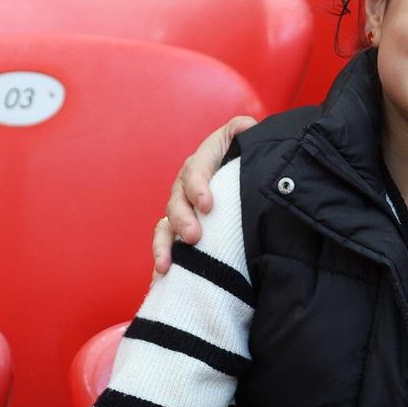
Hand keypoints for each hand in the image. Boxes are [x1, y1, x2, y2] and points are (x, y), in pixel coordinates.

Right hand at [152, 117, 255, 274]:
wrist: (245, 177)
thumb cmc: (245, 157)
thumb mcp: (245, 140)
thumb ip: (243, 132)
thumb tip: (246, 127)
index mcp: (202, 162)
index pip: (195, 171)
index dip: (199, 187)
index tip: (208, 205)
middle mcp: (186, 186)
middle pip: (177, 202)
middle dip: (183, 220)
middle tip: (194, 237)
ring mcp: (180, 209)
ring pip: (166, 226)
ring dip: (165, 245)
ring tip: (166, 265)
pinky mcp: (180, 231)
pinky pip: (166, 244)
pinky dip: (163, 260)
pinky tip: (161, 279)